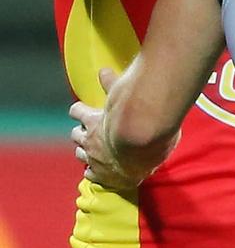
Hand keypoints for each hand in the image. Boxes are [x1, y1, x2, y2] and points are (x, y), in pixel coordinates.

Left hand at [69, 68, 138, 191]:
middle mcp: (90, 139)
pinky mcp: (106, 175)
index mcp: (93, 118)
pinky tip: (98, 172)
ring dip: (85, 152)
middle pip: (75, 135)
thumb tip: (103, 71)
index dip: (79, 111)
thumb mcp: (124, 93)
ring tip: (93, 152)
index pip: (76, 111)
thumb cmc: (138, 114)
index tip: (82, 110)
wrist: (145, 141)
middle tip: (90, 131)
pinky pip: (92, 176)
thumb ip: (113, 83)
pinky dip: (93, 172)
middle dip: (81, 132)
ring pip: (80, 155)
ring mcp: (96, 158)